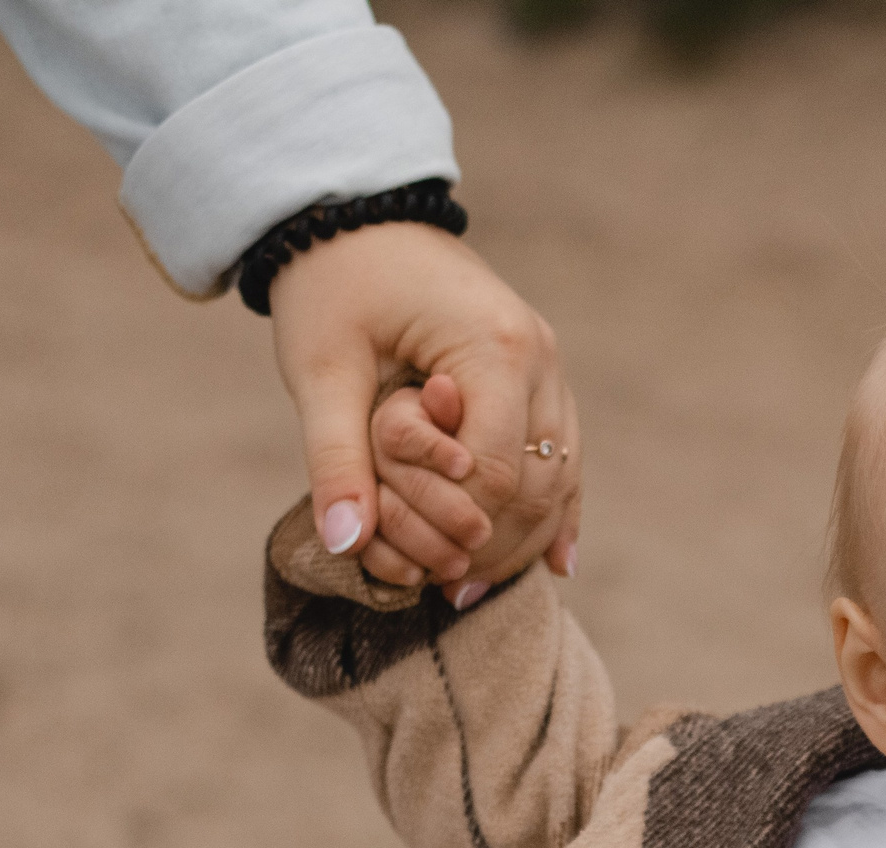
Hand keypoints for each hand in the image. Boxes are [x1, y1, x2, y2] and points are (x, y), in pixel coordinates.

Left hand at [268, 222, 579, 586]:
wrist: (357, 218)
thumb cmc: (332, 288)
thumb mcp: (320, 371)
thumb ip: (335, 459)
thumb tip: (348, 543)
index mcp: (495, 347)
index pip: (496, 470)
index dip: (460, 525)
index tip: (419, 563)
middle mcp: (541, 357)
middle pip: (538, 483)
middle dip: (493, 544)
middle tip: (447, 590)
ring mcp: (550, 366)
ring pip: (560, 476)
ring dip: (523, 537)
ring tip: (479, 585)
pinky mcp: (543, 375)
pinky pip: (565, 455)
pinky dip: (555, 510)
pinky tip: (553, 561)